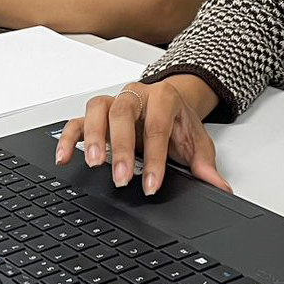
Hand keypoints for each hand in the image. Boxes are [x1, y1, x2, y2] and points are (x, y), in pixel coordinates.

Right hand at [55, 79, 230, 196]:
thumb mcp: (197, 141)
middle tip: (121, 179)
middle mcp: (137, 95)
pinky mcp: (97, 114)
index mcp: (164, 98)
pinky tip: (64, 157)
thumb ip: (205, 165)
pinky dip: (68, 137)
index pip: (157, 126)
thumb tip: (219, 188)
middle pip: (123, 112)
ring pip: (98, 109)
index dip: (154, 157)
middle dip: (121, 147)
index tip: (151, 185)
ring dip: (93, 136)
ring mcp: (114, 102)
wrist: (171, 103)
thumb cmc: (179, 122)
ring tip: (92, 164)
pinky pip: (77, 120)